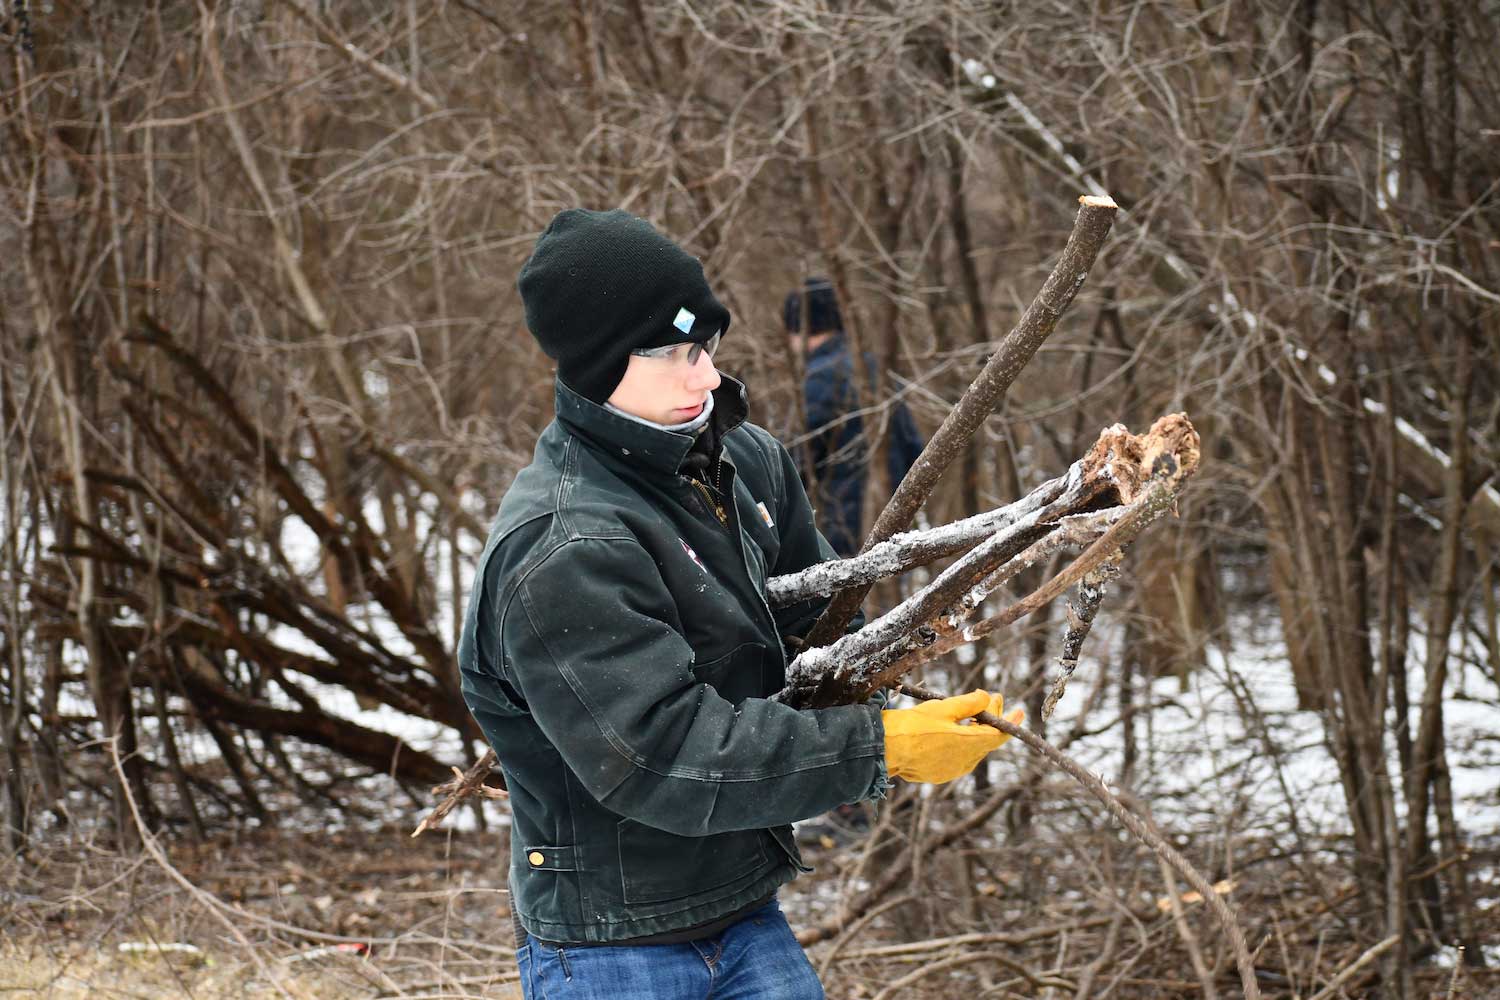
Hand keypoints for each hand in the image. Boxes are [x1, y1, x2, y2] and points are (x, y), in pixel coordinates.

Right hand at [881, 689, 1023, 783]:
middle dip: (992, 719)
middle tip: (993, 700)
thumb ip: (969, 703)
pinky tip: (957, 729)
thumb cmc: (911, 726)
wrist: (884, 749)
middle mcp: (966, 761)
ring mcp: (953, 770)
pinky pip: (960, 756)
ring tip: (974, 713)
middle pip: (987, 740)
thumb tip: (987, 697)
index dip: (1011, 722)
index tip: (1018, 710)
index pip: (1000, 734)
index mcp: (969, 744)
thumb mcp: (943, 708)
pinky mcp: (941, 774)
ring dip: (977, 730)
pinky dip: (964, 741)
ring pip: (973, 748)